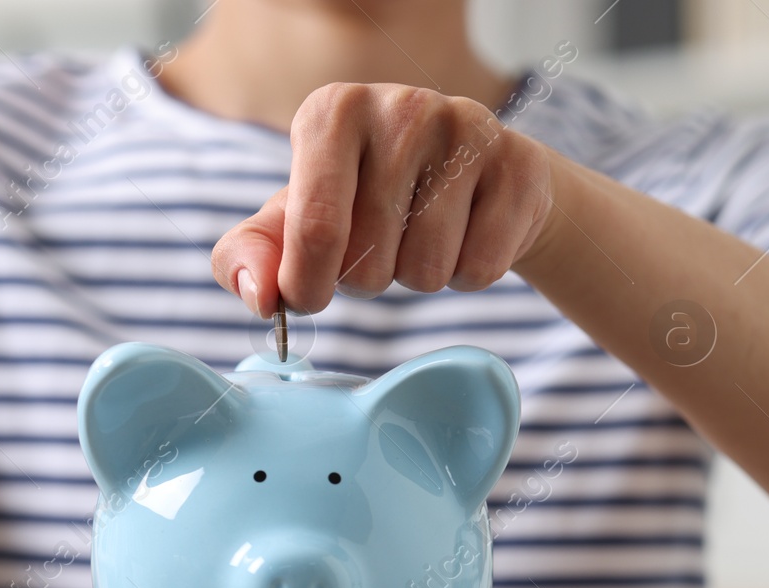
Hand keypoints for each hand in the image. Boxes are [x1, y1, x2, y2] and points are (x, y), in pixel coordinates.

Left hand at [212, 82, 556, 314]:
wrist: (472, 177)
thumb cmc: (367, 198)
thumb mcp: (294, 218)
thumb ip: (250, 254)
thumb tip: (258, 299)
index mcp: (332, 112)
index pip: (312, 229)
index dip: (307, 285)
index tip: (310, 295)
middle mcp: (401, 107)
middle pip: (369, 262)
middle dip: (369, 278)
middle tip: (381, 244)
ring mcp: (466, 130)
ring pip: (426, 271)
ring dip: (419, 277)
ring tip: (424, 235)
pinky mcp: (518, 166)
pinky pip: (479, 270)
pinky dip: (467, 274)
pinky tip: (467, 234)